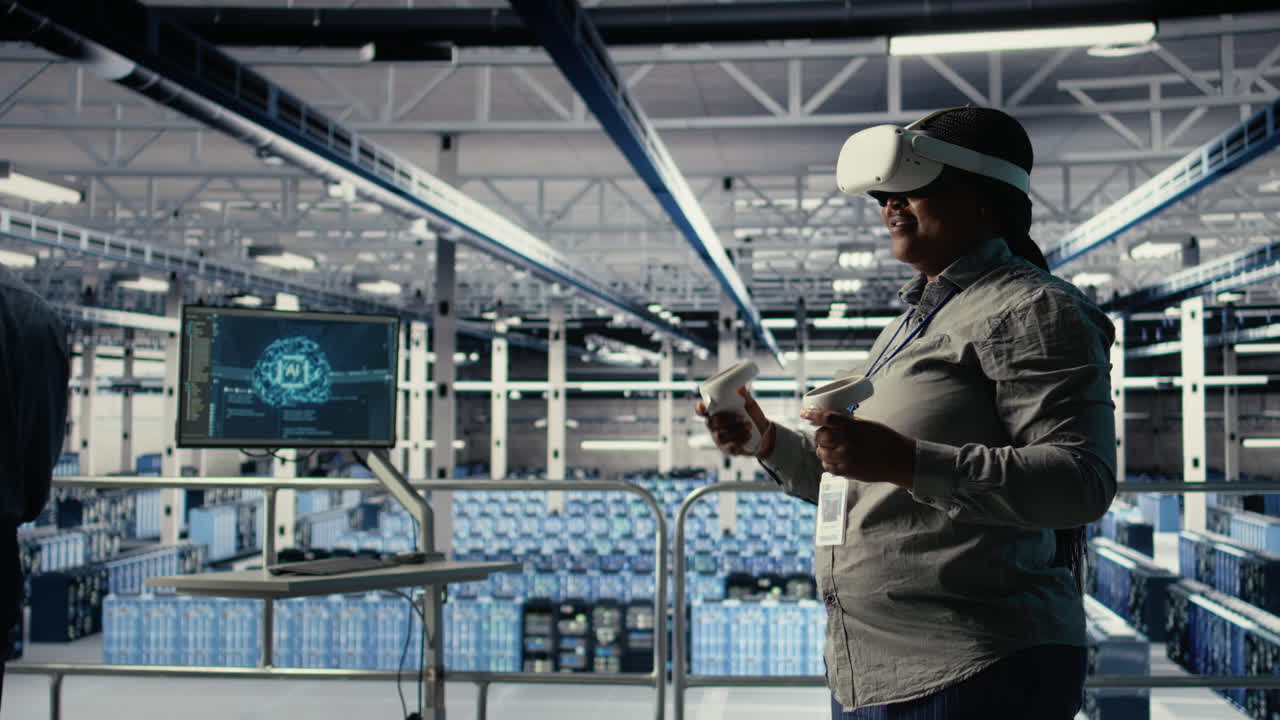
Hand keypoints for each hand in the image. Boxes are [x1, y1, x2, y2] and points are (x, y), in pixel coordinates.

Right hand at [695, 387, 775, 457]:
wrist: (764, 434)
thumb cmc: (752, 417)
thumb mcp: (750, 406)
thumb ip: (746, 397)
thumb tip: (741, 387)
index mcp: (716, 414)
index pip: (703, 411)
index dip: (700, 409)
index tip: (701, 406)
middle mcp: (714, 427)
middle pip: (711, 423)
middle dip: (727, 421)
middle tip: (743, 418)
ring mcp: (719, 439)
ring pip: (721, 436)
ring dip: (736, 431)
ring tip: (748, 427)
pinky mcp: (727, 450)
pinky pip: (729, 447)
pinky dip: (740, 440)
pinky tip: (748, 436)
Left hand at [799, 408, 916, 488]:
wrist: (899, 460)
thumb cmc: (885, 439)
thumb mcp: (867, 425)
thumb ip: (849, 423)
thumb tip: (832, 419)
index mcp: (851, 428)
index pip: (825, 418)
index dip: (811, 414)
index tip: (803, 413)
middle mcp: (846, 443)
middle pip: (820, 436)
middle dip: (820, 434)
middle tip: (825, 433)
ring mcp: (845, 458)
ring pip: (821, 452)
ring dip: (823, 448)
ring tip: (830, 447)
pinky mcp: (847, 472)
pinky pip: (828, 466)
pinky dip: (828, 462)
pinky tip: (833, 458)